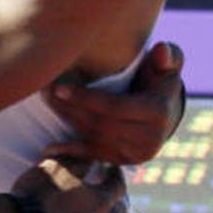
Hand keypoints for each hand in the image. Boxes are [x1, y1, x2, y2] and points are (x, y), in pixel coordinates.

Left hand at [42, 41, 185, 165]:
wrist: (166, 110)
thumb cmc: (160, 77)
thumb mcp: (168, 64)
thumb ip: (168, 54)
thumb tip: (161, 50)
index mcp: (157, 112)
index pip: (114, 107)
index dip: (85, 98)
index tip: (59, 88)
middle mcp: (150, 138)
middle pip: (100, 123)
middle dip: (70, 108)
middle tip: (44, 92)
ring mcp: (137, 153)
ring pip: (94, 137)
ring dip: (67, 121)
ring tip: (47, 103)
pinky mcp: (125, 161)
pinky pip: (95, 156)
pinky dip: (72, 152)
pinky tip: (50, 148)